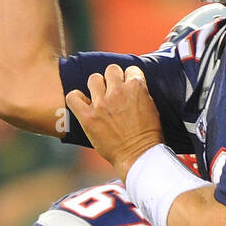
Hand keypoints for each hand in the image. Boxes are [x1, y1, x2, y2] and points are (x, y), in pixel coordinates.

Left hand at [64, 64, 163, 178]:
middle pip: (111, 70)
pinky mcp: (88, 117)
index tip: (128, 87)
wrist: (139, 155)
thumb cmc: (148, 135)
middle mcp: (118, 92)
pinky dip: (77, 98)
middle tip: (113, 91)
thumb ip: (140, 92)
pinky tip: (83, 104)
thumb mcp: (151, 107)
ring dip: (97, 87)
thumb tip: (130, 85)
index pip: (130, 70)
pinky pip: (73, 97)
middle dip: (113, 79)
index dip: (129, 79)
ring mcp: (102, 104)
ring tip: (99, 98)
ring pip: (94, 79)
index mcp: (137, 87)